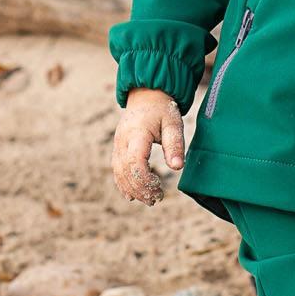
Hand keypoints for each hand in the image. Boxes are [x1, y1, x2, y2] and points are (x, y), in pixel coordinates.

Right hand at [112, 87, 183, 204]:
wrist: (147, 95)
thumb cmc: (163, 109)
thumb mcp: (173, 123)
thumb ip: (175, 144)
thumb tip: (177, 167)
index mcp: (137, 133)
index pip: (135, 162)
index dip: (145, 179)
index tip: (159, 188)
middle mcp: (123, 140)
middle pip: (125, 171)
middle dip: (139, 188)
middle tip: (156, 200)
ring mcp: (118, 144)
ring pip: (119, 172)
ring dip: (131, 189)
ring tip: (149, 200)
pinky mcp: (118, 148)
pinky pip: (117, 169)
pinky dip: (123, 183)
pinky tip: (132, 195)